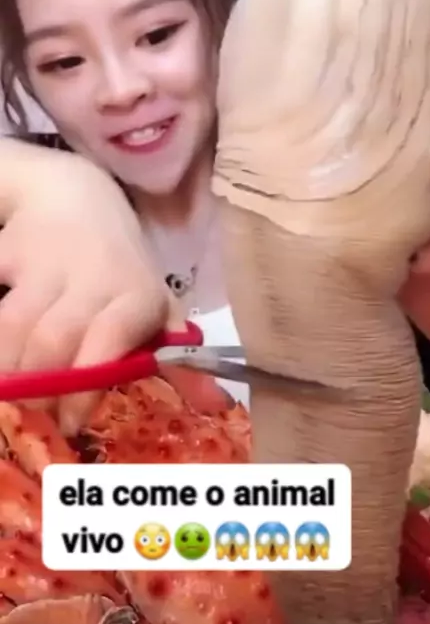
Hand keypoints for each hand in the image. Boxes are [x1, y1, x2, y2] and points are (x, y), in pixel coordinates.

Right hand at [0, 145, 180, 433]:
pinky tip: (2, 359)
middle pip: (53, 339)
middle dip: (40, 386)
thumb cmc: (121, 270)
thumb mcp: (157, 308)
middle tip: (36, 416)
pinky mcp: (6, 256)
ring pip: (14, 326)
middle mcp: (91, 277)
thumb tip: (215, 404)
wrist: (74, 199)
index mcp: (136, 296)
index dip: (86, 383)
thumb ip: (180, 361)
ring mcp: (43, 265)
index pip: (110, 339)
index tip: (71, 424)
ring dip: (9, 366)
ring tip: (12, 392)